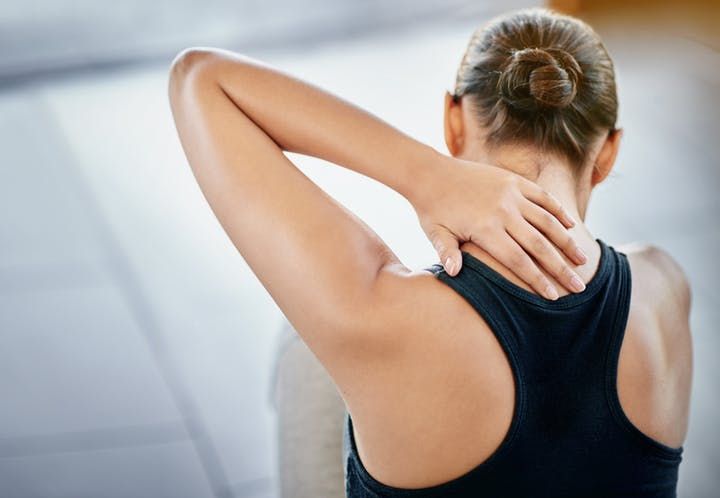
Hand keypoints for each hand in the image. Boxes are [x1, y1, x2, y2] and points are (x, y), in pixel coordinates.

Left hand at [410, 154, 586, 299]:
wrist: (430, 172)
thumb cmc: (431, 209)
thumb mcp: (436, 234)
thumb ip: (447, 253)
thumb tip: (454, 274)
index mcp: (485, 230)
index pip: (518, 261)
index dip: (537, 280)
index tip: (553, 297)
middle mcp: (503, 212)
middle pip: (539, 245)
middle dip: (560, 268)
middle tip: (579, 286)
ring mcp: (511, 194)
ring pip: (547, 221)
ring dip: (567, 241)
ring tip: (582, 260)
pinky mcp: (513, 181)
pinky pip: (542, 197)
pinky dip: (558, 212)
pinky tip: (572, 226)